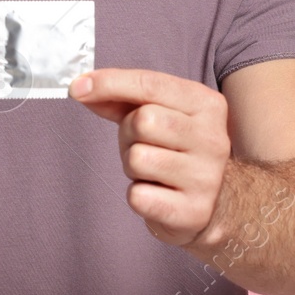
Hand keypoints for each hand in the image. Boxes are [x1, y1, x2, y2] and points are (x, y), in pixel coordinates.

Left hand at [71, 69, 230, 246]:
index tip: (76, 88)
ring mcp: (206, 177)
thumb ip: (122, 99)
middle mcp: (213, 138)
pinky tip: (158, 194)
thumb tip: (81, 87)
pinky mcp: (193, 211)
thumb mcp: (160, 115)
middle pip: (142, 120)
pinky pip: (138, 196)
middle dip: (128, 134)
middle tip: (142, 145)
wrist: (217, 205)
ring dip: (132, 167)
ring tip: (152, 172)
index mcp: (207, 105)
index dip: (109, 83)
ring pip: (137, 159)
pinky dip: (138, 195)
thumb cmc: (177, 152)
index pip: (151, 84)